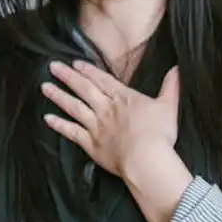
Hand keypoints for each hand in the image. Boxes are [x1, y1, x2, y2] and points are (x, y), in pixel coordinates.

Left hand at [40, 60, 179, 177]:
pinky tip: (48, 118)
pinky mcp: (90, 143)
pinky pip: (71, 132)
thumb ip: (171, 86)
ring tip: (44, 86)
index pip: (102, 80)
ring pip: (73, 107)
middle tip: (52, 66)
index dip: (88, 70)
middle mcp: (106, 108)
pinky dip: (59, 124)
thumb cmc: (159, 133)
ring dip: (58, 96)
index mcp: (124, 98)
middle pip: (83, 89)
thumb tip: (177, 68)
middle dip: (67, 76)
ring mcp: (96, 125)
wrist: (146, 158)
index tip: (74, 63)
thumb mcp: (169, 106)